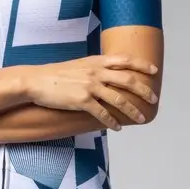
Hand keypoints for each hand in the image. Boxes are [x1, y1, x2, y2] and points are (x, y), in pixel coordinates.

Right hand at [25, 54, 158, 130]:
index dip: (141, 64)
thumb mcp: (78, 65)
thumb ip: (94, 69)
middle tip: (153, 99)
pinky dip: (112, 122)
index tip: (153, 70)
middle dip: (143, 90)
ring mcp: (89, 86)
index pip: (125, 60)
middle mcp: (95, 72)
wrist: (36, 81)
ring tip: (140, 119)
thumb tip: (108, 76)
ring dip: (132, 111)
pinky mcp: (82, 100)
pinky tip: (117, 128)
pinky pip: (102, 113)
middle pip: (127, 80)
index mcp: (95, 61)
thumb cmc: (55, 74)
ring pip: (119, 99)